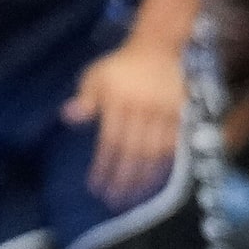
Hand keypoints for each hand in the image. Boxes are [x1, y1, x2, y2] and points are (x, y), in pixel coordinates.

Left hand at [63, 35, 186, 206]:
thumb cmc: (121, 67)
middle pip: (132, 152)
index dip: (104, 166)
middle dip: (123, 179)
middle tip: (115, 201)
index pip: (110, 141)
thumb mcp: (96, 76)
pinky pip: (172, 145)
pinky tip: (156, 181)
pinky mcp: (179, 114)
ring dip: (143, 178)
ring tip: (134, 197)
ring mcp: (163, 112)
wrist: (157, 48)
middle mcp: (141, 108)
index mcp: (118, 100)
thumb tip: (68, 116)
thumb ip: (85, 99)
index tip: (96, 186)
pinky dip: (164, 166)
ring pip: (154, 152)